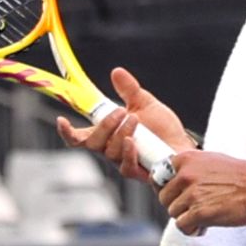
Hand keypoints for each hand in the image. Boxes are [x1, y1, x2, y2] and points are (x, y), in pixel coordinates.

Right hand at [57, 67, 194, 181]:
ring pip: (110, 151)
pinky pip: (125, 166)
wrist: (183, 144)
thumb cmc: (163, 128)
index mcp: (107, 134)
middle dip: (104, 125)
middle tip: (120, 111)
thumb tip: (116, 72)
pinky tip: (133, 142)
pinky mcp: (137, 173)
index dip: (67, 132)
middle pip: (92, 143)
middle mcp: (110, 150)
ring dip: (121, 132)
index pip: (79, 137)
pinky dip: (127, 152)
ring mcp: (122, 162)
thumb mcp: (145, 103)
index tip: (62, 119)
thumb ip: (129, 90)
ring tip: (136, 120)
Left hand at [159, 152, 245, 234]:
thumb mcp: (211, 161)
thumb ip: (192, 168)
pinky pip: (182, 226)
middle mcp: (186, 175)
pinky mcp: (199, 213)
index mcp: (187, 160)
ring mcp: (192, 194)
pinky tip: (204, 225)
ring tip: (203, 215)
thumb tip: (177, 179)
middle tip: (193, 207)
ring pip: (173, 213)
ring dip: (186, 217)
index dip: (165, 188)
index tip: (173, 195)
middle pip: (164, 198)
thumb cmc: (242, 175)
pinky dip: (192, 229)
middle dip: (177, 205)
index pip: (158, 176)